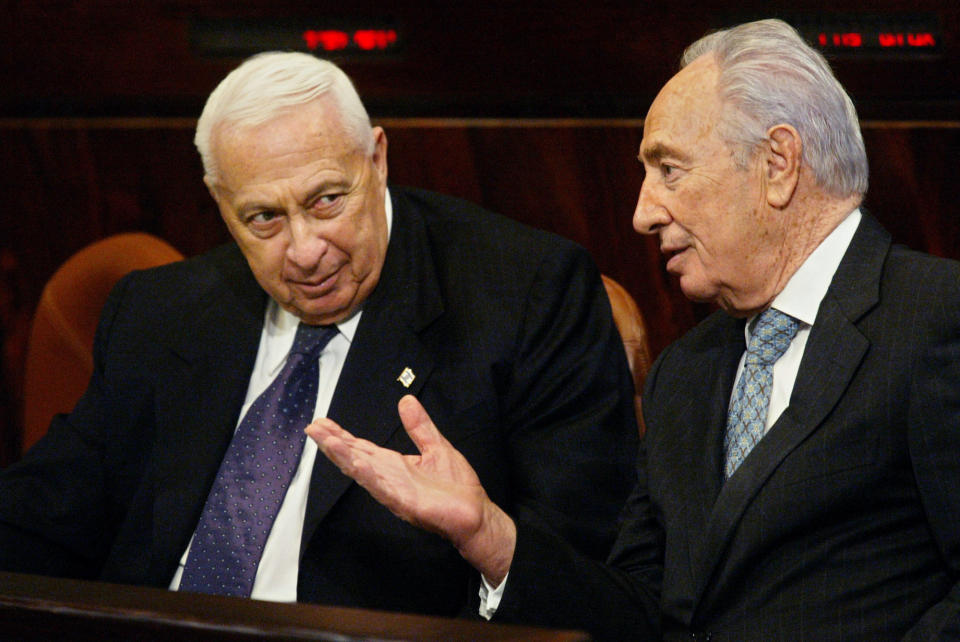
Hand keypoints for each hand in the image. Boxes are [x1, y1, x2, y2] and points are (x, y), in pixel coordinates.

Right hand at [306, 394, 515, 583]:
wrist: (476, 516)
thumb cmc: (457, 488)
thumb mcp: (436, 447)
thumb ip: (420, 427)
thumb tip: (406, 400)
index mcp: (394, 466)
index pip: (362, 448)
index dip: (342, 436)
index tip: (322, 423)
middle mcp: (389, 478)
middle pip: (355, 458)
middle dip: (333, 444)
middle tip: (313, 428)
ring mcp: (395, 491)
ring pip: (363, 472)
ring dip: (343, 457)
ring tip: (325, 440)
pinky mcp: (406, 503)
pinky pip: (384, 488)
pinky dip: (369, 475)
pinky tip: (356, 463)